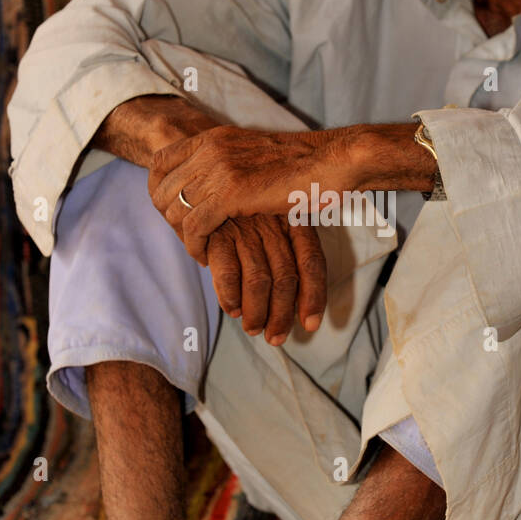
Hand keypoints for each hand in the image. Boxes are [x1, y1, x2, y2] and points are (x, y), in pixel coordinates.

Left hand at [148, 125, 350, 262]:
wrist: (331, 162)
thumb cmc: (303, 164)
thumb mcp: (253, 155)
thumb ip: (227, 163)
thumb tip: (210, 181)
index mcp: (213, 137)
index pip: (160, 162)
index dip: (158, 190)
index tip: (172, 212)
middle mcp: (210, 149)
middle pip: (161, 189)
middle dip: (169, 218)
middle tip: (187, 237)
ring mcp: (218, 169)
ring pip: (175, 209)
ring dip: (182, 235)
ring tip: (198, 248)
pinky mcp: (230, 193)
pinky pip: (194, 226)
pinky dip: (195, 246)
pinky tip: (206, 256)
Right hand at [206, 214, 326, 342]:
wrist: (205, 183)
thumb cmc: (247, 210)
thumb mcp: (276, 219)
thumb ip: (288, 254)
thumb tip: (301, 307)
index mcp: (295, 219)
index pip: (312, 262)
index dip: (315, 296)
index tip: (310, 325)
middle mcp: (272, 223)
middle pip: (285, 278)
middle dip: (282, 314)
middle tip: (275, 336)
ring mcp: (244, 227)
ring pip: (258, 280)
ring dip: (256, 312)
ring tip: (253, 328)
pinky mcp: (216, 233)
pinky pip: (228, 273)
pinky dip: (231, 297)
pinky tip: (233, 309)